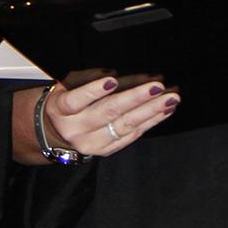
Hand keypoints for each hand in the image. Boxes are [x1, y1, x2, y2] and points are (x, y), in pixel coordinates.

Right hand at [12, 74, 178, 164]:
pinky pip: (131, 135)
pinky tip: (164, 110)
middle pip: (107, 112)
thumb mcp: (69, 85)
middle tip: (158, 86)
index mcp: (62, 109)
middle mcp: (76, 129)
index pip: (76, 100)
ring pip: (124, 126)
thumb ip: (89, 78)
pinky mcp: (106, 150)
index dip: (94, 90)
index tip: (112, 80)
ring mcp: (92, 143)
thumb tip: (117, 76)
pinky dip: (151, 121)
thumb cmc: (67, 100)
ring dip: (151, 111)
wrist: (57, 132)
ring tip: (170, 98)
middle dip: (136, 98)